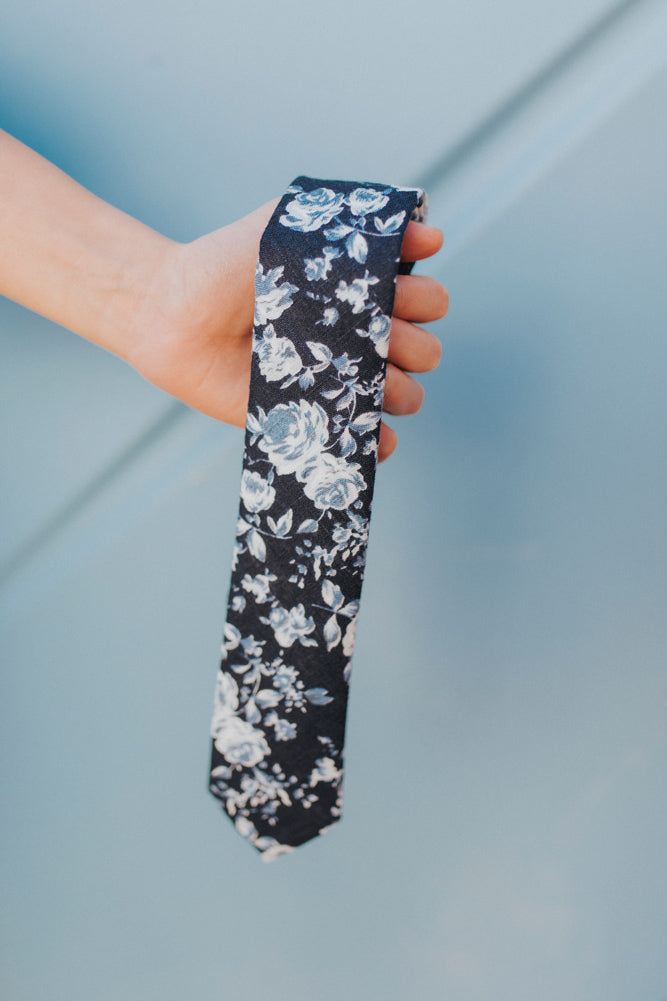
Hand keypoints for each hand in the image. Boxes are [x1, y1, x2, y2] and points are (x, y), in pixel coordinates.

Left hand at [130, 199, 448, 462]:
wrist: (178, 313)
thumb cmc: (231, 266)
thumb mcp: (294, 226)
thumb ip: (355, 221)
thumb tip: (427, 232)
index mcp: (362, 296)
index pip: (428, 302)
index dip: (426, 298)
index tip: (398, 291)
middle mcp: (358, 339)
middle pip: (424, 351)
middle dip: (415, 344)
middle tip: (379, 334)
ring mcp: (339, 382)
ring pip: (405, 396)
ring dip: (402, 390)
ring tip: (369, 378)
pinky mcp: (315, 420)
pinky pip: (366, 442)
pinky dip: (379, 443)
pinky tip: (370, 430)